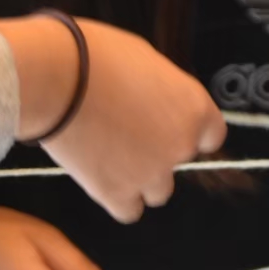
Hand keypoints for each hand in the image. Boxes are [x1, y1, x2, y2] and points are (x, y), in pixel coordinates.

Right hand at [0, 16, 226, 222]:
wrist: (58, 78)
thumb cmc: (97, 58)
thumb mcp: (147, 60)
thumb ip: (163, 91)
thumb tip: (157, 101)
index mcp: (194, 107)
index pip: (211, 136)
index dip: (189, 133)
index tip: (169, 130)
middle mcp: (180, 144)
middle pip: (179, 162)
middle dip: (158, 152)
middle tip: (127, 135)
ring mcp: (150, 172)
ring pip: (158, 192)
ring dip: (141, 179)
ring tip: (112, 156)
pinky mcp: (117, 193)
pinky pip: (129, 211)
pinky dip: (118, 199)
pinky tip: (102, 179)